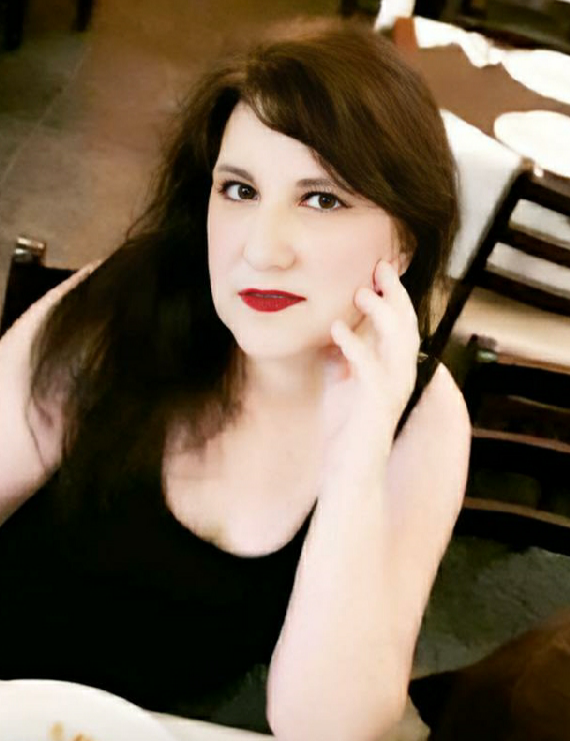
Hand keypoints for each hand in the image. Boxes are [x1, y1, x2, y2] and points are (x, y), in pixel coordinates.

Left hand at [320, 260, 419, 479]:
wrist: (348, 474)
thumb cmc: (346, 432)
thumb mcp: (340, 385)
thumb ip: (342, 358)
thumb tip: (334, 329)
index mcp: (393, 370)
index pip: (400, 325)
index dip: (394, 296)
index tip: (380, 268)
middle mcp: (400, 376)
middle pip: (407, 325)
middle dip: (395, 294)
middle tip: (380, 266)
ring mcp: (392, 390)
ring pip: (399, 341)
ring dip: (381, 314)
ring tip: (361, 293)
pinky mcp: (376, 404)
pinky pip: (370, 367)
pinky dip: (354, 344)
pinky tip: (337, 327)